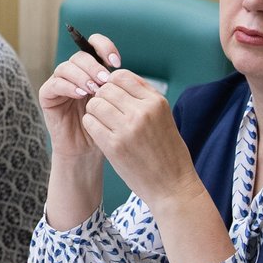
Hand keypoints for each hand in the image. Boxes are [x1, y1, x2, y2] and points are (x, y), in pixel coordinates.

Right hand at [38, 32, 122, 159]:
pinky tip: (81, 95)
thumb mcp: (115, 103)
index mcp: (92, 69)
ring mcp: (59, 83)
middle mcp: (74, 73)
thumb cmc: (104, 127)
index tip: (117, 62)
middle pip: (80, 56)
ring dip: (82, 76)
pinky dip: (68, 86)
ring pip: (66, 67)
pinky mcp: (47, 95)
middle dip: (94, 66)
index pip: (93, 44)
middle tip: (106, 79)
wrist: (87, 150)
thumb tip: (122, 71)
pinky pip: (54, 84)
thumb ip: (116, 85)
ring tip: (94, 89)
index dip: (104, 47)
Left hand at [79, 70, 197, 207]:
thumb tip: (116, 79)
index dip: (112, 84)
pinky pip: (90, 122)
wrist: (172, 186)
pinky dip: (91, 125)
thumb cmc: (167, 152)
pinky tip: (100, 133)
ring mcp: (127, 128)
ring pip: (95, 104)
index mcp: (156, 102)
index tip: (113, 96)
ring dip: (95, 111)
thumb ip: (143, 97)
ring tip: (104, 123)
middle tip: (106, 111)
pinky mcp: (114, 146)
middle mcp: (142, 111)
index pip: (121, 76)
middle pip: (105, 89)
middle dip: (101, 97)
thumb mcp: (163, 117)